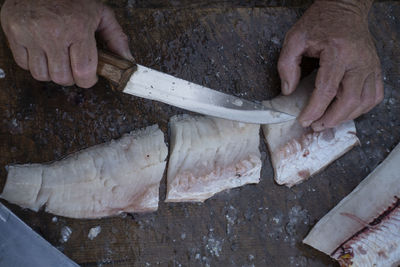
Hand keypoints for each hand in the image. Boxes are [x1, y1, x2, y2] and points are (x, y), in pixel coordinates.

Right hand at [1, 0, 132, 87]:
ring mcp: (29, 32)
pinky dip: (34, 63)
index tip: (89, 76)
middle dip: (71, 77)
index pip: (83, 73)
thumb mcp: (101, 13)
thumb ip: (116, 39)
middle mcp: (52, 32)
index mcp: (78, 28)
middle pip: (62, 78)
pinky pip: (23, 65)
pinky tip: (42, 51)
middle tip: (73, 65)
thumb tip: (127, 62)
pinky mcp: (12, 32)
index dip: (88, 80)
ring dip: (52, 72)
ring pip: (41, 75)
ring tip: (58, 58)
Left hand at [277, 0, 382, 130]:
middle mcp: (359, 60)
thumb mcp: (295, 39)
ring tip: (327, 121)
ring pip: (365, 102)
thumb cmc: (320, 23)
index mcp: (338, 52)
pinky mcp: (375, 68)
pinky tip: (346, 111)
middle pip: (350, 100)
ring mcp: (370, 65)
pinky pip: (374, 96)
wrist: (344, 9)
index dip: (315, 110)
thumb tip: (288, 91)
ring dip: (346, 117)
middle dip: (331, 119)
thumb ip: (287, 65)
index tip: (304, 121)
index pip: (327, 89)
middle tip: (315, 126)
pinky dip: (361, 109)